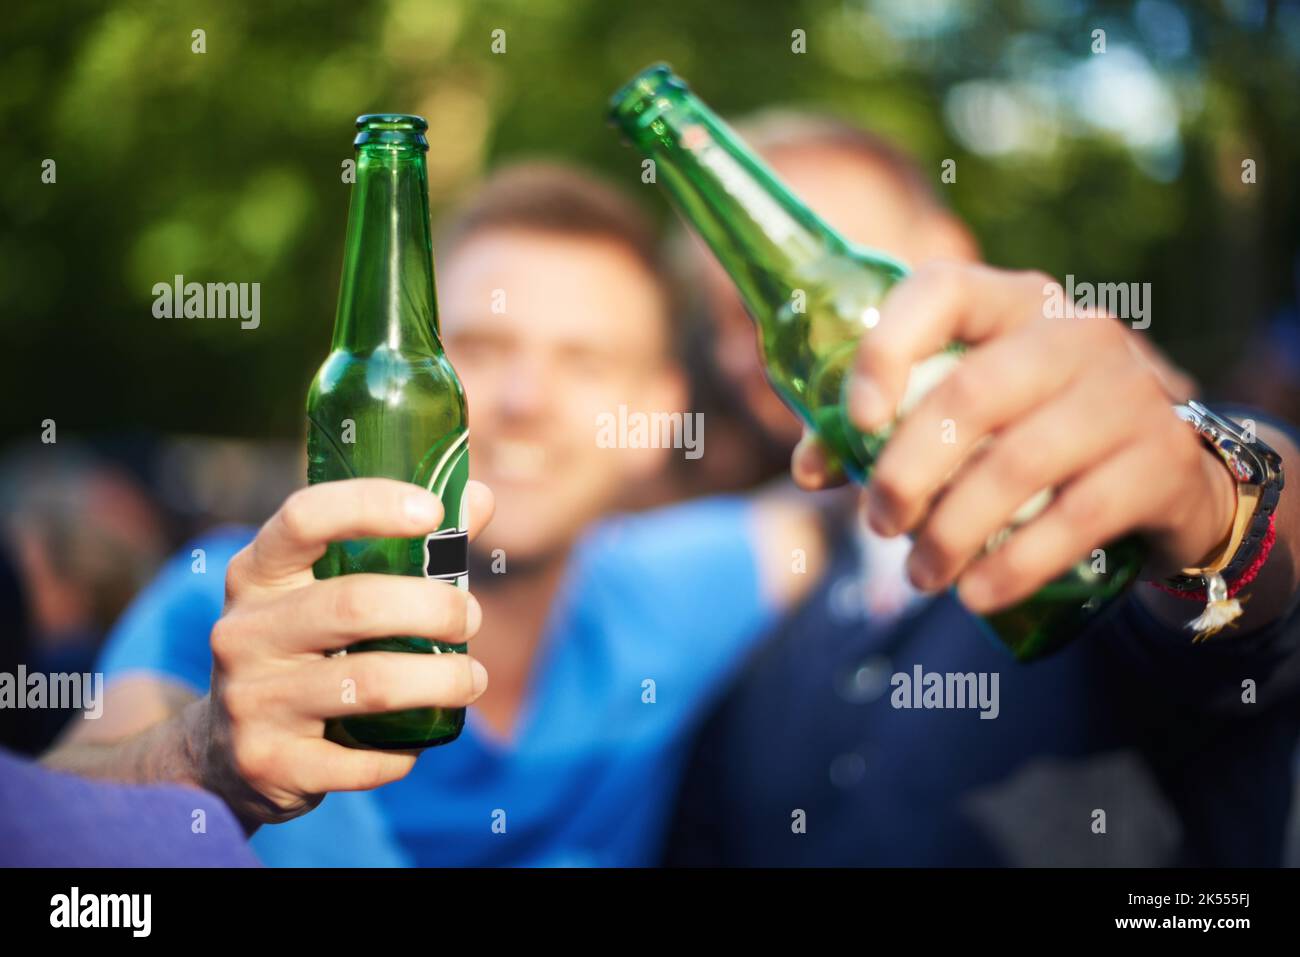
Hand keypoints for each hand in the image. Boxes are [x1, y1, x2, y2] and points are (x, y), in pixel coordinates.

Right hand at [188, 478, 493, 826]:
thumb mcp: (329, 591)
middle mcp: (243, 632)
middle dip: (434, 609)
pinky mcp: (270, 764)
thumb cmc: (304, 650)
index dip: (372, 504)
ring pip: (371, 684)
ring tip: (472, 679)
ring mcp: (252, 701)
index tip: (435, 511)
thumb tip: (479, 498)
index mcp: (257, 574)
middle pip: (355, 604)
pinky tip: (420, 737)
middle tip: (470, 618)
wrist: (223, 754)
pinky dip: (408, 750)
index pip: (304, 518)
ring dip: (442, 681)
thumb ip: (405, 545)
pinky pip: (365, 759)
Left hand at [792, 261, 1236, 614]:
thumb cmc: (1027, 431)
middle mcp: (1072, 332)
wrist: (1160, 472)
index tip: (857, 421)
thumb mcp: (960, 414)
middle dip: (908, 470)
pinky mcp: (1160, 459)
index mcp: (1009, 302)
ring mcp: (1125, 391)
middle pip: (972, 392)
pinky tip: (975, 595)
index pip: (941, 291)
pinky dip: (1014, 565)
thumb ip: (879, 431)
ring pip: (1019, 462)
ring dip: (953, 531)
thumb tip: (809, 468)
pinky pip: (1077, 518)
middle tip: (880, 523)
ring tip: (920, 574)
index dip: (887, 348)